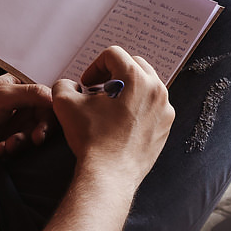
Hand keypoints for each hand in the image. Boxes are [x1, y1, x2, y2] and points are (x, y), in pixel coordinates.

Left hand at [0, 75, 55, 156]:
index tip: (42, 131)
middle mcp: (18, 105)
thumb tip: (57, 96)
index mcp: (20, 88)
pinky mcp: (3, 138)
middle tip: (31, 141)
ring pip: (29, 136)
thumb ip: (31, 94)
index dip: (49, 118)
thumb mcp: (3, 97)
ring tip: (6, 146)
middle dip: (35, 133)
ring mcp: (10, 122)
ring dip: (21, 143)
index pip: (47, 103)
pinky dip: (11, 150)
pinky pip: (17, 147)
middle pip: (41, 122)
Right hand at [51, 46, 173, 182]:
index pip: (113, 55)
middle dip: (114, 74)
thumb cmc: (91, 139)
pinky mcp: (166, 127)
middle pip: (134, 65)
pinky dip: (138, 108)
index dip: (94, 66)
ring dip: (127, 90)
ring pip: (146, 86)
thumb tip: (70, 85)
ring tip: (110, 107)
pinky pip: (153, 107)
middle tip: (98, 92)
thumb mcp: (65, 104)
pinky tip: (121, 123)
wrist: (108, 175)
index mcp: (136, 78)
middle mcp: (156, 90)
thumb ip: (64, 84)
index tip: (87, 84)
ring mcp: (164, 110)